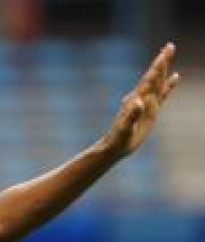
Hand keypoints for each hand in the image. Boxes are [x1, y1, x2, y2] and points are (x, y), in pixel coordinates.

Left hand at [104, 42, 179, 157]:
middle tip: (169, 46)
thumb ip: (131, 116)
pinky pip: (162, 94)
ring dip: (164, 69)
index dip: (157, 67)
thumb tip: (138, 102)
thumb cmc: (118, 138)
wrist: (114, 146)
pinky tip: (176, 77)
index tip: (163, 55)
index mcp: (136, 100)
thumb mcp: (124, 128)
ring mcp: (146, 103)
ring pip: (157, 83)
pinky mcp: (151, 110)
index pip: (148, 80)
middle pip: (153, 76)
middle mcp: (141, 98)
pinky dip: (168, 85)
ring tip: (169, 55)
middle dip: (162, 62)